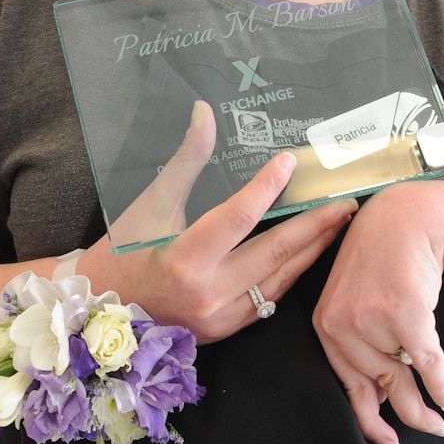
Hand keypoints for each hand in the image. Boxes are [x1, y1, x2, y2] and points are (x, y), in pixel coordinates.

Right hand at [78, 100, 356, 343]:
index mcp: (184, 260)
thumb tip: (204, 113)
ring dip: (312, 251)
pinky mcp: (225, 330)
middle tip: (345, 201)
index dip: (266, 187)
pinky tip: (307, 253)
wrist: (98, 310)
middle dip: (316, 226)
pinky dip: (290, 274)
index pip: (238, 218)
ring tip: (338, 224)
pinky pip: (269, 300)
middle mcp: (208, 294)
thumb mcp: (149, 203)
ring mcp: (220, 318)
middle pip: (275, 254)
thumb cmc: (121, 253)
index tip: (289, 162)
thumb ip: (186, 161)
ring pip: (280, 280)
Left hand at [312, 180, 443, 443]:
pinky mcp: (403, 314)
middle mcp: (342, 326)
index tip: (389, 440)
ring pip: (409, 378)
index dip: (372, 419)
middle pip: (383, 388)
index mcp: (327, 325)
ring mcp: (371, 320)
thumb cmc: (384, 257)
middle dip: (415, 413)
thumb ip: (364, 344)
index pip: (350, 386)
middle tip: (434, 427)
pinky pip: (428, 363)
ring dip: (440, 394)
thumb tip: (385, 398)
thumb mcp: (358, 299)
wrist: (405, 217)